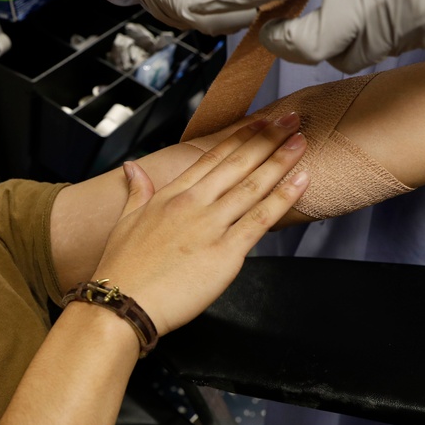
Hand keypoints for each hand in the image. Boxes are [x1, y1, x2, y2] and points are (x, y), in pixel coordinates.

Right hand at [93, 114, 307, 334]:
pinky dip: (283, 198)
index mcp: (171, 195)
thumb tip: (133, 168)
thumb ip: (137, 191)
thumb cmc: (123, 269)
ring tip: (301, 141)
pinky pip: (261, 220)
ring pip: (253, 186)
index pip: (212, 158)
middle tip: (290, 120)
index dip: (240, 138)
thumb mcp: (125, 221)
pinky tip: (300, 181)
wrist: (122, 303)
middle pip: (238, 164)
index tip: (260, 123)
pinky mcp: (225, 252)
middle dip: (267, 139)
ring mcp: (210, 226)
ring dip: (281, 160)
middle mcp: (193, 204)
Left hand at [191, 0, 424, 72]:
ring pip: (349, 53)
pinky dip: (374, 33)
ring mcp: (408, 21)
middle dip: (284, 38)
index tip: (215, 2)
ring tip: (329, 10)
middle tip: (277, 22)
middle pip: (305, 45)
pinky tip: (378, 4)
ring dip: (330, 38)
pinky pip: (391, 46)